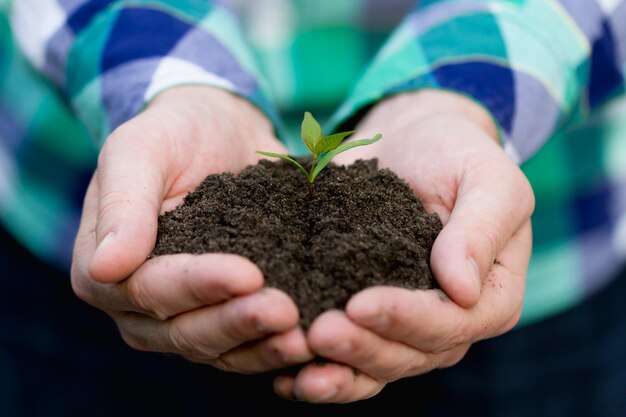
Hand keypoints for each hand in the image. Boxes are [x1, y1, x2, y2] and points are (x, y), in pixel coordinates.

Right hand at [71, 86, 313, 372]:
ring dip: (261, 346)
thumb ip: (123, 205)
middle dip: (237, 321)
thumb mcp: (139, 151)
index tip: (247, 274)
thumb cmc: (172, 134)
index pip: (150, 288)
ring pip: (219, 347)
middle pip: (186, 330)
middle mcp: (140, 308)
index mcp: (106, 272)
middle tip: (286, 311)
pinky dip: (274, 347)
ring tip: (303, 337)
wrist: (217, 133)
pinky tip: (309, 340)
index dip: (198, 285)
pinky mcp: (224, 316)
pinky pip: (245, 345)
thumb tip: (104, 268)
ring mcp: (183, 318)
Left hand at [273, 90, 534, 401]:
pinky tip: (286, 377)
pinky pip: (349, 355)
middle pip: (410, 353)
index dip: (408, 319)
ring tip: (295, 361)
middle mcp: (450, 322)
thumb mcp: (487, 178)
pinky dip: (320, 369)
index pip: (454, 322)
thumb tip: (464, 291)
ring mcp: (406, 325)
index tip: (361, 304)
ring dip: (337, 368)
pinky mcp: (369, 318)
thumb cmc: (456, 154)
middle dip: (363, 347)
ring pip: (376, 364)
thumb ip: (481, 230)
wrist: (412, 143)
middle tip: (319, 333)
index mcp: (490, 296)